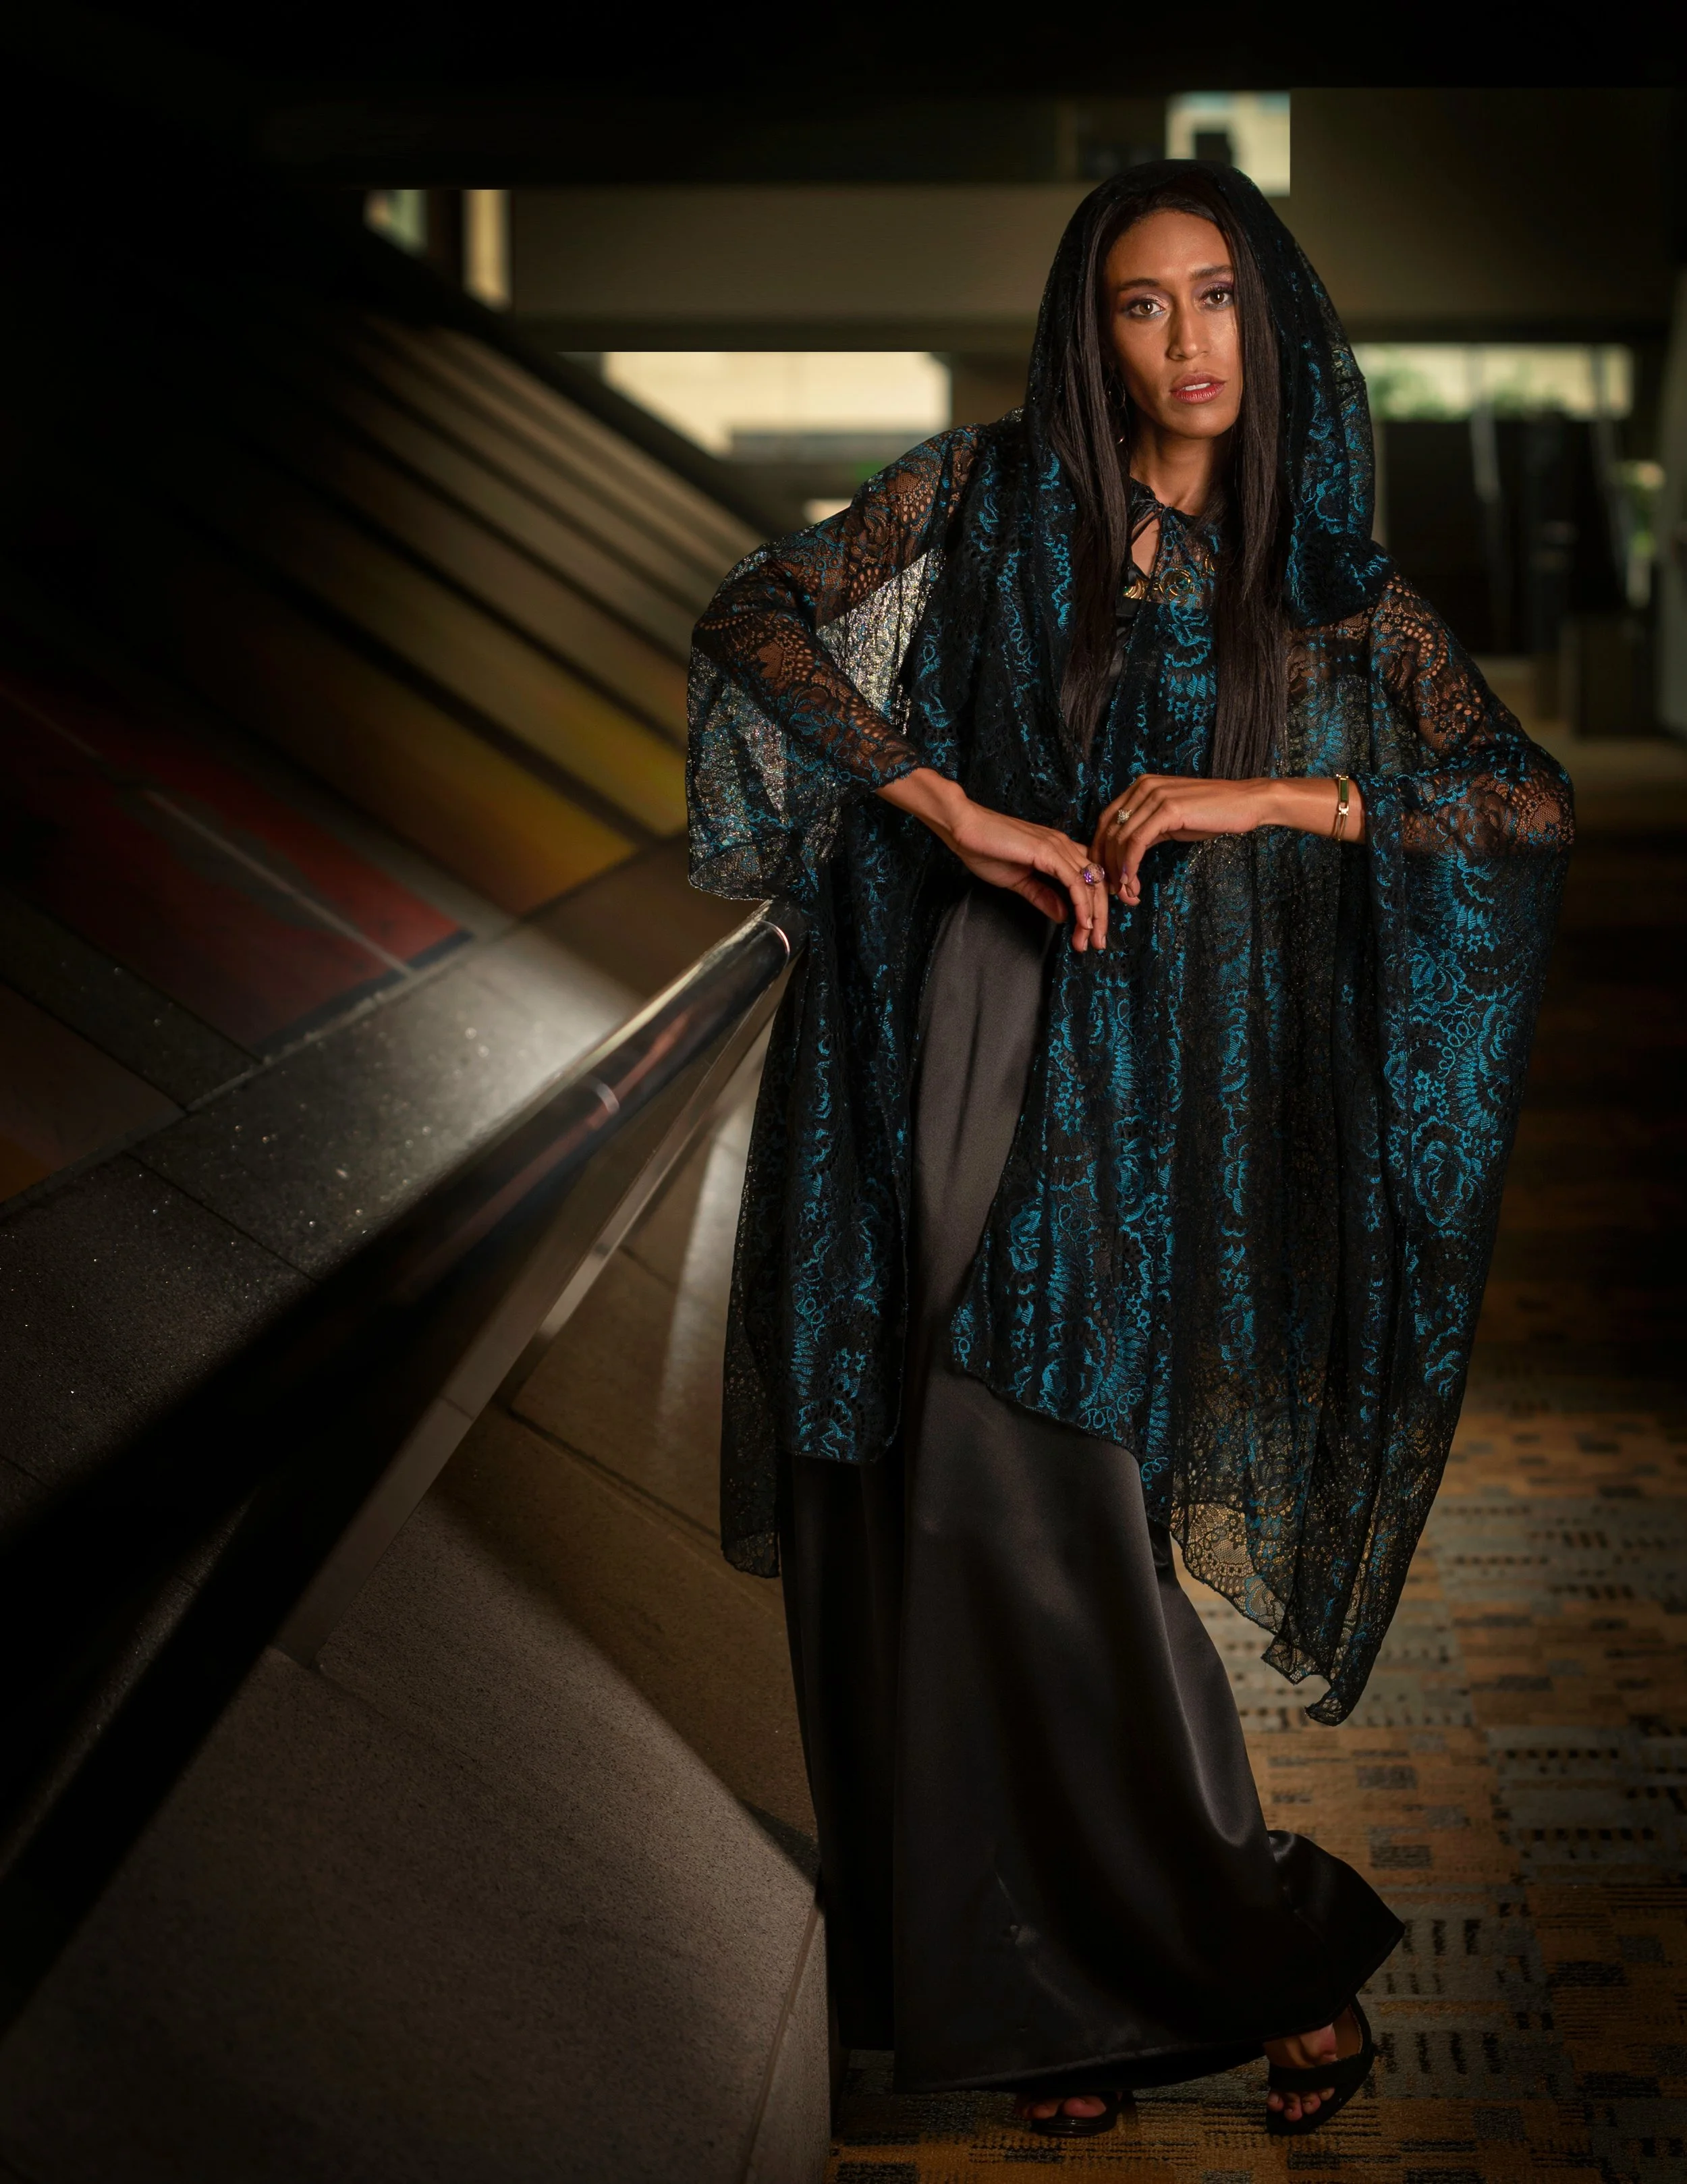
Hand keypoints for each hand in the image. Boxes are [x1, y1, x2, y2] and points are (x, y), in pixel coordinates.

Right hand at [879, 769, 1108, 950]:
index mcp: (1059, 850)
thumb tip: (1064, 915)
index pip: (1089, 879)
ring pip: (1091, 884)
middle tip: (1097, 944)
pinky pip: (1075, 882)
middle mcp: (1065, 846)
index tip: (1089, 934)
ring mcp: (1059, 848)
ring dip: (1094, 916)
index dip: (1094, 907)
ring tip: (1090, 941)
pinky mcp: (1049, 853)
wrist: (966, 830)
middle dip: (1101, 916)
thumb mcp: (1020, 882)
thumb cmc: (987, 850)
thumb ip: (1043, 896)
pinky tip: (1083, 923)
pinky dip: (1082, 905)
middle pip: (1097, 883)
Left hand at [1093, 775, 1363, 904]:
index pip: (1105, 821)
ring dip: (1120, 872)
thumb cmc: (1211, 814)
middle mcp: (1143, 787)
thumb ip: (1146, 832)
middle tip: (1116, 893)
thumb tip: (1122, 860)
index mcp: (1140, 787)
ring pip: (1120, 839)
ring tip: (1129, 895)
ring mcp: (1155, 795)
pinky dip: (1130, 864)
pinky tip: (1131, 881)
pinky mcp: (1168, 809)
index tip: (1104, 878)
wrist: (1246, 803)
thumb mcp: (1171, 821)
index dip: (1100, 852)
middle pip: (1108, 831)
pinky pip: (1137, 842)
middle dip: (1107, 867)